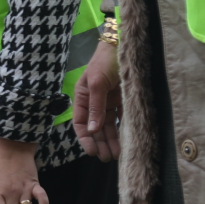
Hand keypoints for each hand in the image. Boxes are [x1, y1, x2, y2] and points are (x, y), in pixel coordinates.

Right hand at [73, 40, 119, 161]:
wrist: (123, 45)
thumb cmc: (105, 61)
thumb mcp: (97, 83)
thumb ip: (95, 107)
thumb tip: (93, 129)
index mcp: (82, 97)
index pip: (80, 122)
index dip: (85, 138)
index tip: (92, 152)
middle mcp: (94, 101)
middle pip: (95, 127)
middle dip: (100, 143)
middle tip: (107, 158)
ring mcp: (108, 101)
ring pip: (108, 125)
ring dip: (111, 140)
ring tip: (116, 154)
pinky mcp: (122, 99)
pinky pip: (120, 118)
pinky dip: (121, 129)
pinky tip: (125, 140)